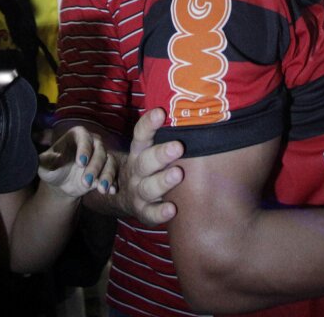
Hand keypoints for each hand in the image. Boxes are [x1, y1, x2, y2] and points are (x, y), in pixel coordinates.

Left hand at [38, 126, 115, 198]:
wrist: (61, 182)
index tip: (81, 163)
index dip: (84, 149)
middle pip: (99, 151)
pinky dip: (113, 182)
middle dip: (94, 167)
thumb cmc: (52, 168)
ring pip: (110, 162)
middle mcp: (92, 143)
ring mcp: (101, 156)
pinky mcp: (106, 169)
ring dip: (107, 175)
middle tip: (86, 182)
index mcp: (76, 136)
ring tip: (101, 189)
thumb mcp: (44, 165)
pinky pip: (114, 173)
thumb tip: (55, 156)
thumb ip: (47, 160)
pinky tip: (111, 191)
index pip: (84, 138)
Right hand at [114, 108, 183, 224]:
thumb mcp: (149, 149)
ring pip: (148, 187)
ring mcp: (138, 191)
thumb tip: (199, 111)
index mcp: (139, 151)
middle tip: (178, 147)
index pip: (141, 134)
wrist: (124, 196)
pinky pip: (150, 213)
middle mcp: (137, 170)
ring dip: (163, 181)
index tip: (161, 113)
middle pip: (145, 161)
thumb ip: (166, 134)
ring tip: (178, 174)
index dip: (149, 124)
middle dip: (160, 154)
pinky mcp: (143, 211)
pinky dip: (160, 213)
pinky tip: (172, 209)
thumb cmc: (148, 167)